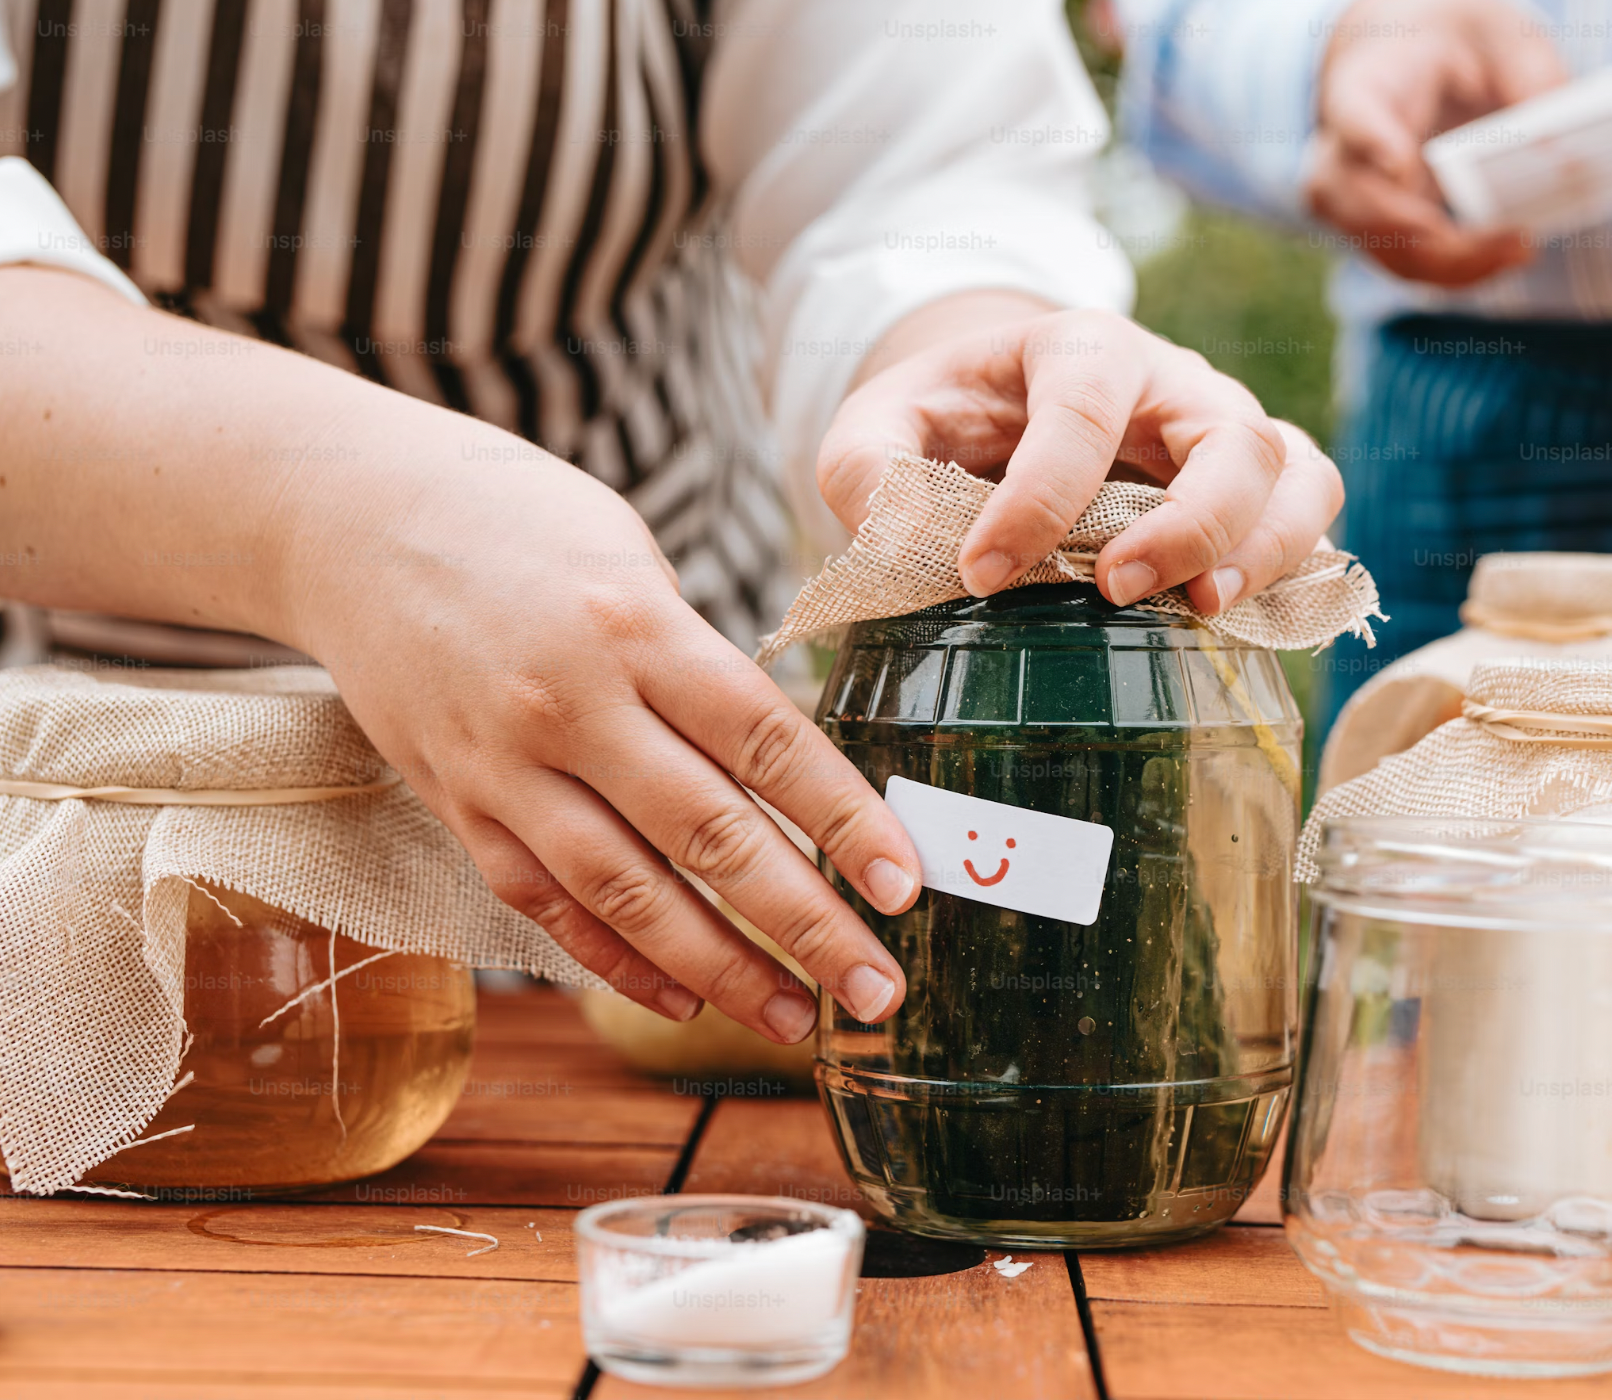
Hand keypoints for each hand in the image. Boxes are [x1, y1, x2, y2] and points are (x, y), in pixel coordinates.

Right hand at [275, 406, 922, 1042]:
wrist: (346, 517)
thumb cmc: (519, 523)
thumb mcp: (630, 557)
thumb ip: (697, 664)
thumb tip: (781, 769)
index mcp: (636, 628)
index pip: (765, 741)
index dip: (842, 821)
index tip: (905, 884)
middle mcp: (572, 706)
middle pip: (709, 838)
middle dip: (805, 925)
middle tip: (877, 991)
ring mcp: (505, 767)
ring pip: (626, 894)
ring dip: (719, 971)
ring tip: (793, 1020)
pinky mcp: (457, 805)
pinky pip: (545, 903)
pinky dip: (615, 960)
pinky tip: (682, 1000)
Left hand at [819, 305, 1343, 614]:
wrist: (1000, 410)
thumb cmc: (947, 420)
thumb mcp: (877, 426)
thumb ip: (866, 469)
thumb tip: (893, 536)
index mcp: (1080, 347)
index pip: (1082, 408)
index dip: (1039, 498)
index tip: (982, 572)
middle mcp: (1174, 380)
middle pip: (1229, 434)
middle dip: (1186, 520)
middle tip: (1115, 590)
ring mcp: (1228, 431)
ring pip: (1295, 472)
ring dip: (1263, 547)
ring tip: (1201, 609)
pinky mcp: (1255, 488)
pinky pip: (1313, 516)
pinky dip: (1296, 568)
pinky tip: (1237, 621)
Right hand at [1304, 0, 1567, 284]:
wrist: (1413, 64)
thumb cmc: (1452, 45)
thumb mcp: (1495, 32)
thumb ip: (1527, 72)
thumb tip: (1559, 145)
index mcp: (1365, 85)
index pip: (1353, 115)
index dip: (1371, 141)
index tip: (1401, 164)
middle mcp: (1342, 151)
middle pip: (1365, 208)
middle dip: (1437, 237)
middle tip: (1512, 238)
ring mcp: (1353, 202)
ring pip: (1387, 252)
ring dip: (1456, 265)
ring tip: (1520, 250)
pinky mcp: (1378, 232)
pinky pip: (1410, 266)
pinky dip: (1459, 272)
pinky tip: (1506, 255)